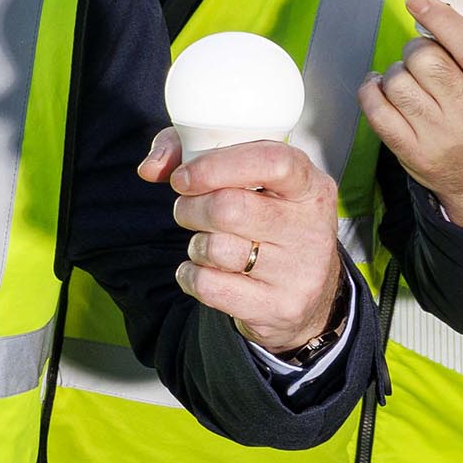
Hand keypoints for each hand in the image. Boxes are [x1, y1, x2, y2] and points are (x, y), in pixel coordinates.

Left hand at [141, 130, 348, 355]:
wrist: (306, 292)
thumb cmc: (264, 218)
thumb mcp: (247, 179)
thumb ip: (192, 155)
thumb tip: (150, 169)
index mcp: (310, 185)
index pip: (271, 161)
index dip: (216, 166)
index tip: (183, 177)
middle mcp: (312, 227)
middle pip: (228, 209)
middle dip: (190, 208)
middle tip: (187, 210)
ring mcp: (299, 271)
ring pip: (215, 249)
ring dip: (194, 244)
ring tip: (207, 243)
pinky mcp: (280, 307)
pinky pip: (209, 286)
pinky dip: (190, 275)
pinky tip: (202, 270)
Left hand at [357, 0, 462, 227]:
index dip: (441, 19)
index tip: (418, 1)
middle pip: (427, 61)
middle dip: (417, 48)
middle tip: (422, 53)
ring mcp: (439, 137)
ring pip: (398, 83)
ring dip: (397, 71)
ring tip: (409, 76)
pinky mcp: (412, 154)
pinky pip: (377, 112)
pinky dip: (371, 91)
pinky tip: (379, 86)